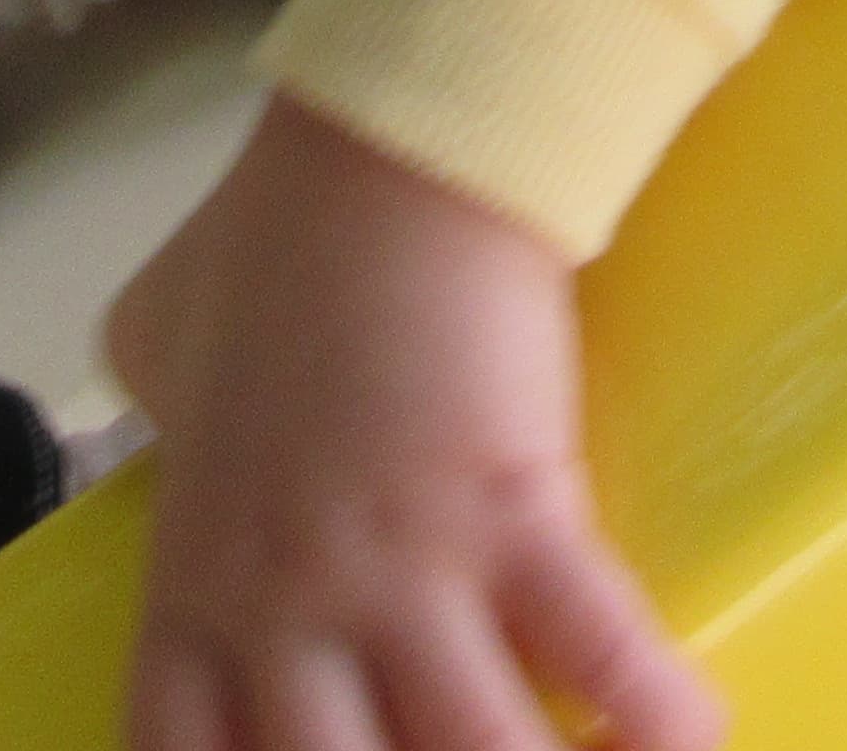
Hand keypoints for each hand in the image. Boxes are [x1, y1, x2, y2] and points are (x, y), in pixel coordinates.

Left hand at [105, 97, 719, 750]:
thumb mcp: (159, 332)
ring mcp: (402, 576)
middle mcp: (286, 614)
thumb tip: (173, 394)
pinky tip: (687, 733)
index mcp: (194, 587)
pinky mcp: (518, 520)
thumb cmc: (272, 232)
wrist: (390, 154)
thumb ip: (161, 403)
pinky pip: (605, 659)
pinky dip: (659, 715)